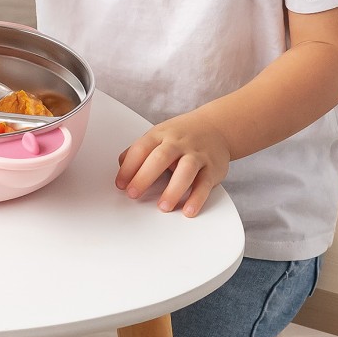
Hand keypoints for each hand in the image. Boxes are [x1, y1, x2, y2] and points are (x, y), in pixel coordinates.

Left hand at [115, 113, 232, 217]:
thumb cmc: (181, 135)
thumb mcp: (158, 135)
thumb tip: (121, 166)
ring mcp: (196, 154)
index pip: (141, 149)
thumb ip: (140, 150)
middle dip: (144, 177)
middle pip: (160, 158)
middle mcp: (178, 143)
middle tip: (133, 194)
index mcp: (160, 134)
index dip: (129, 167)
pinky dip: (197, 198)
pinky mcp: (212, 168)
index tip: (121, 185)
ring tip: (163, 206)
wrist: (216, 126)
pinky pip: (205, 183)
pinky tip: (188, 210)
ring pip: (185, 170)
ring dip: (173, 190)